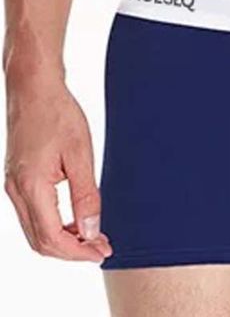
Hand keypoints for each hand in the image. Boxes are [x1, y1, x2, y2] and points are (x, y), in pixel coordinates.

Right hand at [4, 73, 111, 261]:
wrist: (35, 90)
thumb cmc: (58, 115)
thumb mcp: (80, 155)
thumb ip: (85, 195)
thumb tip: (91, 230)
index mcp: (31, 187)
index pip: (52, 238)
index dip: (78, 252)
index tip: (101, 252)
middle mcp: (17, 192)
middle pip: (40, 241)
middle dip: (71, 251)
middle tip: (100, 247)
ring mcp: (14, 187)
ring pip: (35, 231)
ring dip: (63, 240)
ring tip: (92, 236)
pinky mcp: (17, 180)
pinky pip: (33, 215)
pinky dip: (54, 225)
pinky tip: (75, 219)